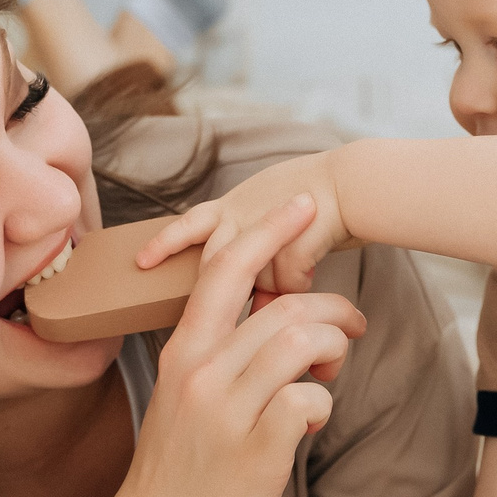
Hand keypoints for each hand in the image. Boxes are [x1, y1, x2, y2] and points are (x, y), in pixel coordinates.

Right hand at [99, 193, 366, 496]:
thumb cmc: (174, 477)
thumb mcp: (183, 403)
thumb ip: (222, 362)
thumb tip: (277, 333)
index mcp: (183, 354)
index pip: (225, 270)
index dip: (269, 231)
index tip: (301, 205)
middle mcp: (202, 372)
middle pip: (285, 305)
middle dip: (333, 309)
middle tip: (352, 330)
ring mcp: (228, 410)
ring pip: (302, 341)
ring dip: (332, 353)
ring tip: (326, 379)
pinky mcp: (257, 450)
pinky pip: (312, 398)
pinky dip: (322, 405)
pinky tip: (308, 427)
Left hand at [136, 150, 350, 295]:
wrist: (354, 182)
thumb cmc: (322, 198)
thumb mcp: (275, 207)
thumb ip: (256, 237)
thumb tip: (257, 287)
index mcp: (232, 204)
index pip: (189, 223)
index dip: (165, 242)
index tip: (141, 261)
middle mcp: (239, 214)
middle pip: (216, 263)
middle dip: (227, 288)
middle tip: (237, 315)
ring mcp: (262, 228)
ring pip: (251, 277)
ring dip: (272, 290)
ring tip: (293, 296)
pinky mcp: (287, 242)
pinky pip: (286, 283)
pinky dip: (301, 285)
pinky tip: (317, 275)